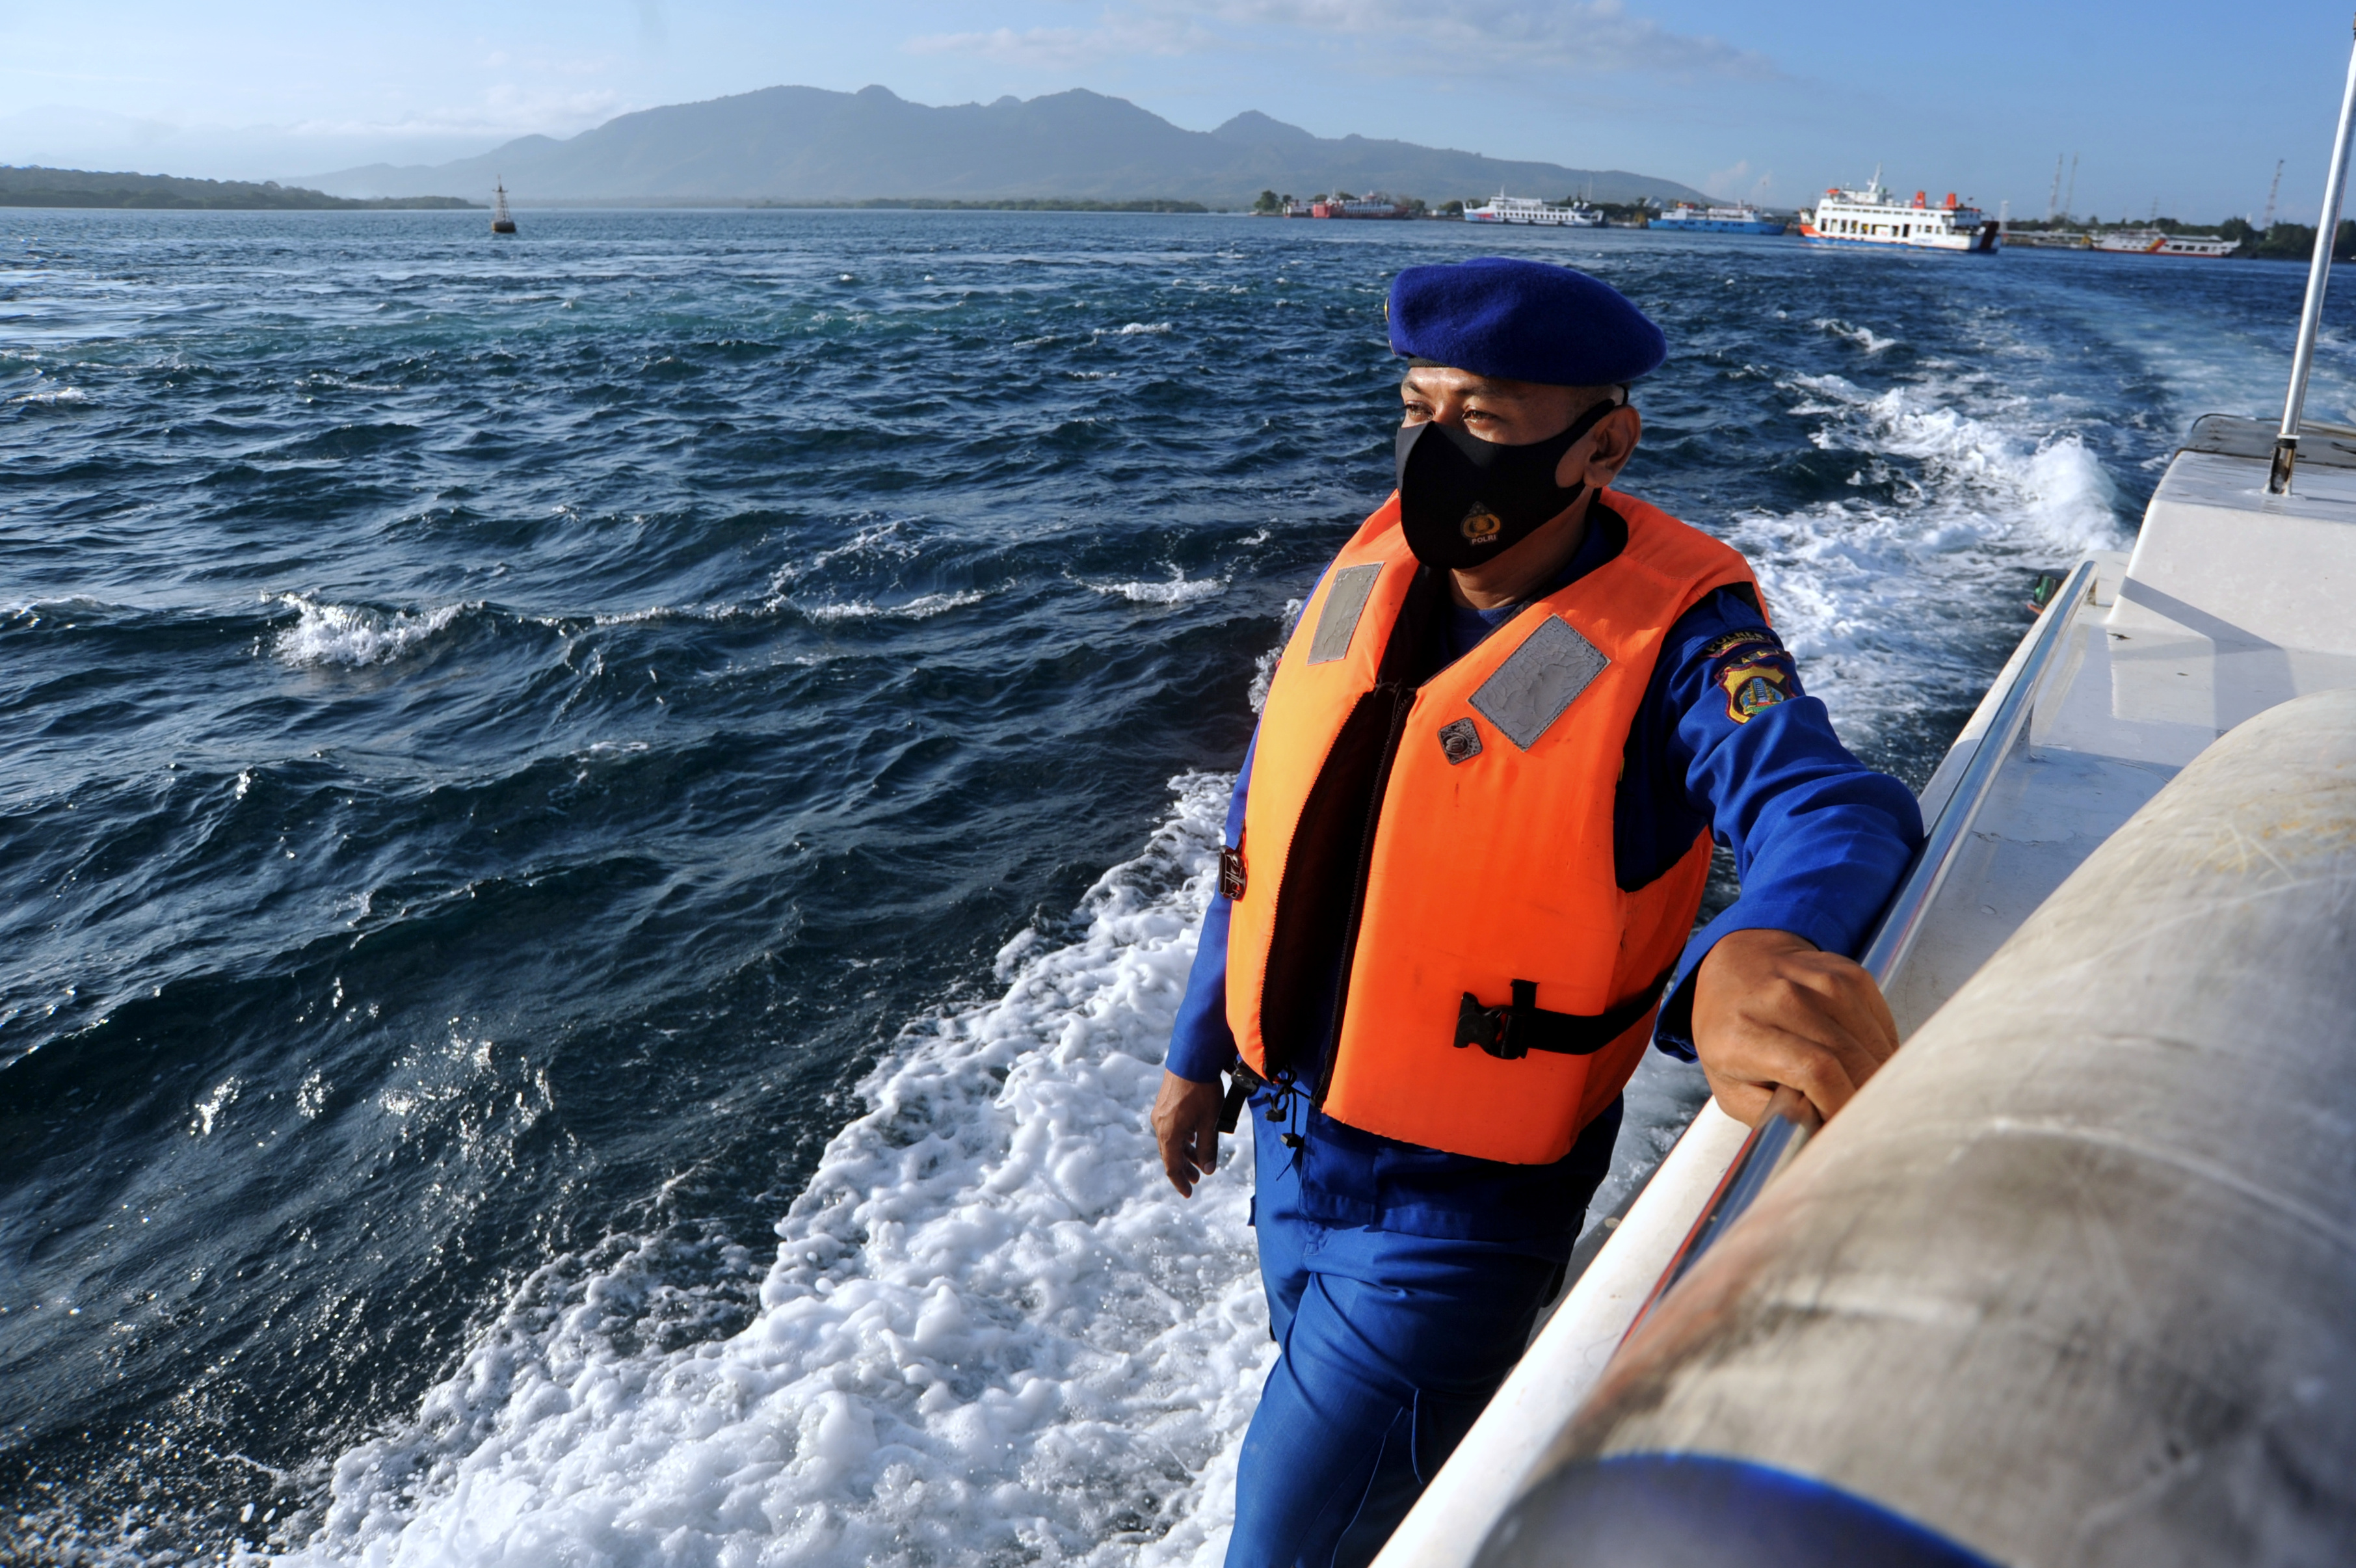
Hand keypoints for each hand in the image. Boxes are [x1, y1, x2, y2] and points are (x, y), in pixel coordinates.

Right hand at [1151, 1070, 1225, 1197]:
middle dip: (1184, 1168)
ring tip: (1198, 1160)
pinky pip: (1171, 1128)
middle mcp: (1160, 1125)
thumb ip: (1208, 1147)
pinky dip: (1182, 1138)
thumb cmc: (1203, 1090)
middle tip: (1196, 1179)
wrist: (1192, 1058)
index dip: (1180, 1182)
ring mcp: (1160, 1114)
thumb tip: (1207, 1170)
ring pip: (1171, 1141)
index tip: (1188, 1194)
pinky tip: (1193, 1138)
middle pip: (1170, 1155)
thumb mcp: (1210, 1121)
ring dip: (1185, 1153)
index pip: (1172, 1166)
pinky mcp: (1164, 1104)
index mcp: (1169, 1133)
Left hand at [1690, 928, 1899, 1127]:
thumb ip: (1769, 1114)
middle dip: (1861, 1098)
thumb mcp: (1729, 1088)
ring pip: (1872, 1044)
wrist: (1735, 966)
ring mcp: (1819, 981)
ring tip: (1851, 1086)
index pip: (1816, 1071)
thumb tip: (1815, 1121)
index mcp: (1744, 1032)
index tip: (1840, 1125)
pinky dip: (1878, 1051)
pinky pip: (1880, 1025)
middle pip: (1852, 1059)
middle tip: (1850, 1114)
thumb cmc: (1729, 1033)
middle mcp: (1783, 999)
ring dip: (1873, 1075)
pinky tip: (1857, 1057)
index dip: (1840, 1106)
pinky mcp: (1847, 974)